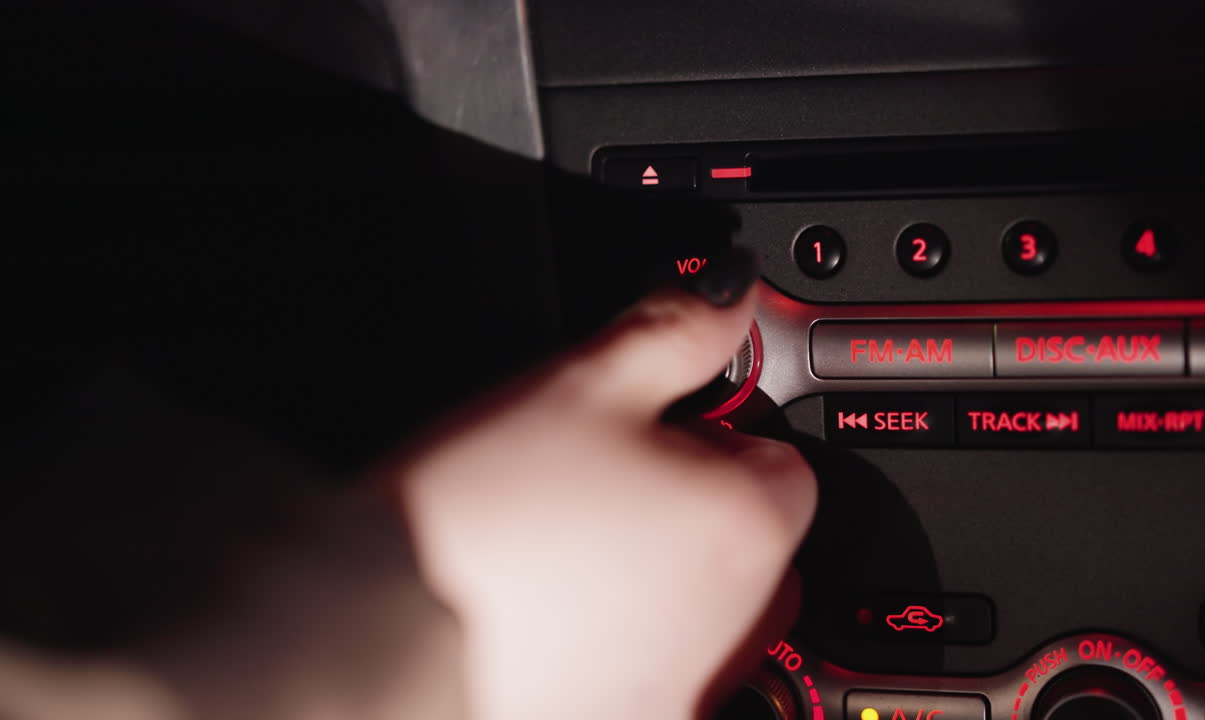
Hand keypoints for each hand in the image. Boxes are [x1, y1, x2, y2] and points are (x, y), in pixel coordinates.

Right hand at [394, 261, 816, 719]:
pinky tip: (559, 621)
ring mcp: (687, 691)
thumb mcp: (581, 384)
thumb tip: (728, 294)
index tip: (650, 437)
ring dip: (666, 587)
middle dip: (696, 513)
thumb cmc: (476, 518)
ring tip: (570, 557)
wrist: (380, 633)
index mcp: (745, 526)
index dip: (713, 437)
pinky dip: (626, 651)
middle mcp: (737, 625)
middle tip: (601, 493)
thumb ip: (677, 330)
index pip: (783, 463)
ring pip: (711, 622)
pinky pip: (662, 681)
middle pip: (755, 549)